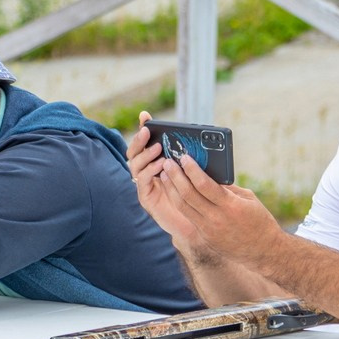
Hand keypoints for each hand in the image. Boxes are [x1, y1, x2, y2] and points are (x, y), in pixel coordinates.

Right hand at [127, 115, 201, 248]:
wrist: (198, 223)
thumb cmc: (199, 195)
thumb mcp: (198, 171)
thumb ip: (194, 158)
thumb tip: (204, 139)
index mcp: (157, 162)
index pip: (147, 142)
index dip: (144, 127)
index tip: (145, 115)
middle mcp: (147, 171)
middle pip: (134, 152)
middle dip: (139, 140)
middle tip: (147, 130)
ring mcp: (144, 184)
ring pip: (135, 165)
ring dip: (145, 155)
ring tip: (158, 149)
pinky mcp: (146, 198)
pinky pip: (142, 182)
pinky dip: (149, 172)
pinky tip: (161, 166)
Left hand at [131, 115, 277, 262]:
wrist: (264, 252)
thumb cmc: (259, 221)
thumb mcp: (248, 199)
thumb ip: (228, 188)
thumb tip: (209, 174)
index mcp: (230, 206)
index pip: (204, 184)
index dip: (191, 169)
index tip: (184, 157)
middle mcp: (216, 219)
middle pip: (188, 194)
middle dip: (175, 176)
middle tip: (167, 163)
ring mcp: (209, 230)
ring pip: (182, 207)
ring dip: (171, 189)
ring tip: (165, 175)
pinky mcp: (205, 238)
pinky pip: (188, 217)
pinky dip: (179, 203)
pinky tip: (174, 193)